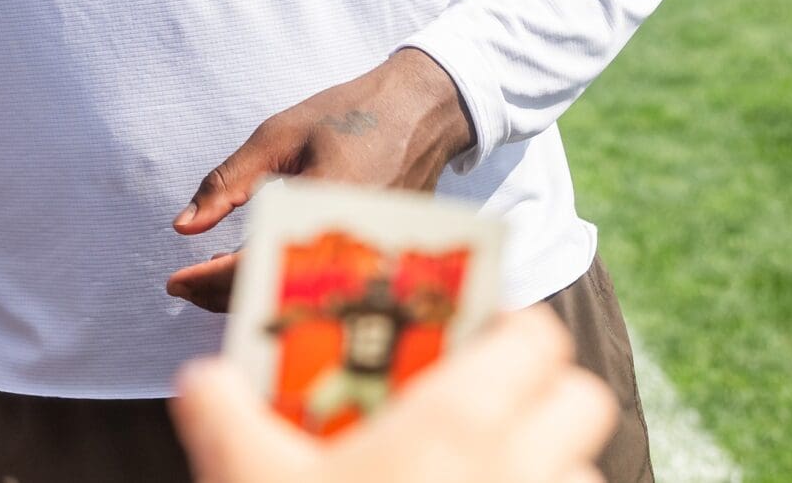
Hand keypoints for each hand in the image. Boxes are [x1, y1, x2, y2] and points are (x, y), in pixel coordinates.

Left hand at [166, 49, 475, 311]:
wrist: (422, 111)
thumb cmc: (350, 115)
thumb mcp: (277, 137)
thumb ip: (228, 182)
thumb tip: (184, 224)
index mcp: (325, 206)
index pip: (259, 262)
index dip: (211, 280)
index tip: (175, 283)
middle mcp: (354, 241)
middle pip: (281, 291)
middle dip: (225, 296)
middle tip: (185, 288)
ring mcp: (374, 254)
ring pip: (302, 295)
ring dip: (255, 292)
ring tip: (210, 279)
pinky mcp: (383, 257)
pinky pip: (325, 284)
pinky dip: (286, 282)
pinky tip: (255, 268)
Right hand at [170, 306, 614, 482]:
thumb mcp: (240, 471)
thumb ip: (218, 403)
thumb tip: (208, 376)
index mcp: (455, 424)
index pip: (536, 337)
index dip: (509, 324)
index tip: (470, 332)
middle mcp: (519, 470)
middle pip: (582, 398)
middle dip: (541, 391)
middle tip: (479, 401)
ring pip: (583, 472)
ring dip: (548, 464)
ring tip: (483, 473)